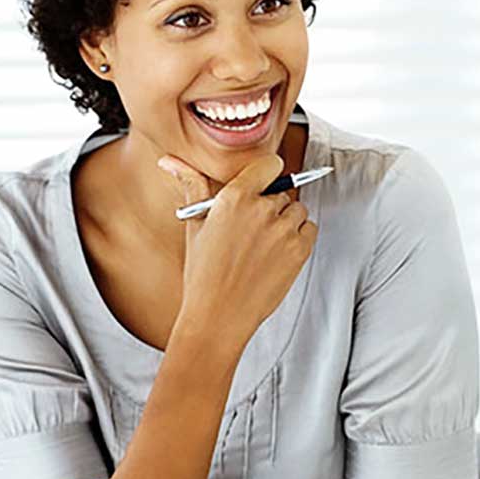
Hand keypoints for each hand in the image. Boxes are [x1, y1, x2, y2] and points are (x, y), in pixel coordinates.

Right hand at [156, 152, 318, 349]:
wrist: (218, 317)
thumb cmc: (203, 274)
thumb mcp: (195, 225)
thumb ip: (192, 185)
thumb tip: (170, 161)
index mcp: (234, 197)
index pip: (269, 164)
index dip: (266, 175)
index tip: (262, 186)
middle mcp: (261, 209)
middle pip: (281, 192)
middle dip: (269, 207)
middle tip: (250, 232)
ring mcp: (283, 229)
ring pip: (296, 210)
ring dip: (285, 222)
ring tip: (261, 246)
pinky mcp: (300, 249)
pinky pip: (309, 229)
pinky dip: (298, 238)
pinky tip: (276, 254)